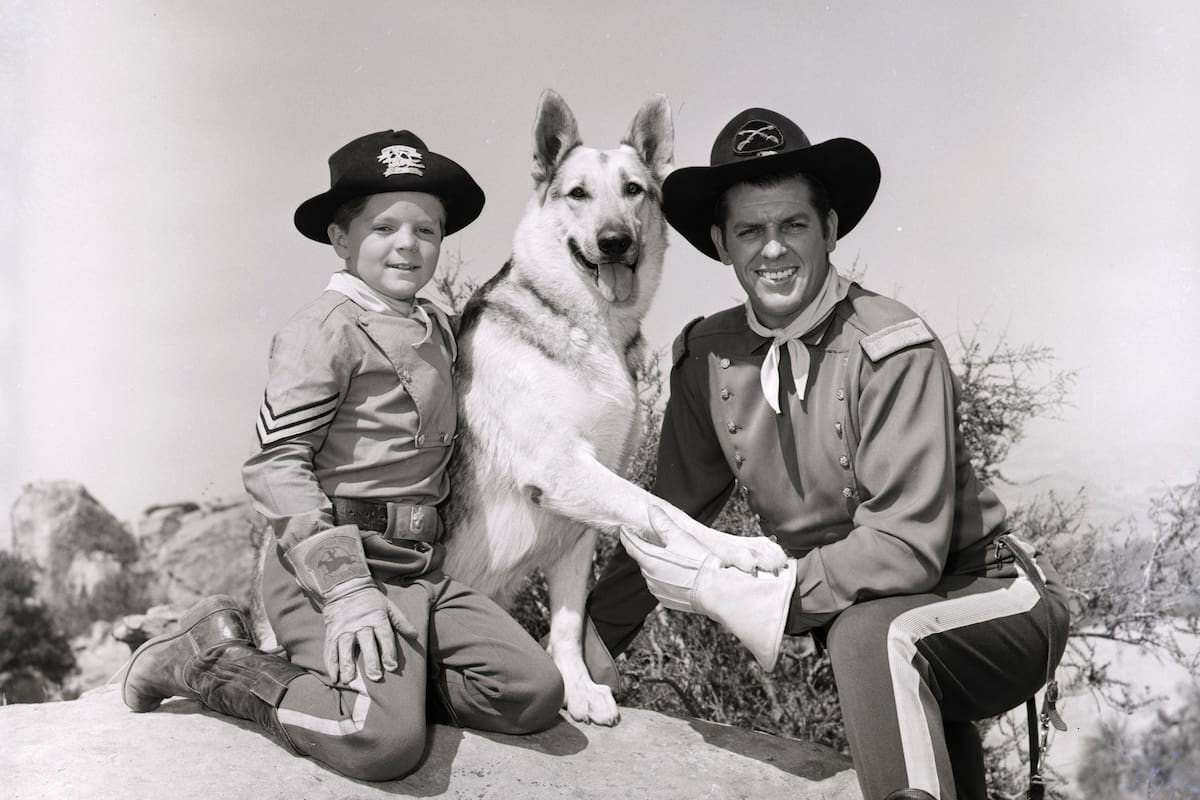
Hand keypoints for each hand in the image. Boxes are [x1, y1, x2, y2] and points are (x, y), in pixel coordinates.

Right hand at [320, 586, 417, 683]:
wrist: (344, 586)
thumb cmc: (370, 600)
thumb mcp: (388, 606)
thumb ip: (401, 622)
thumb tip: (415, 636)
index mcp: (376, 617)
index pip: (384, 635)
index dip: (389, 651)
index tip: (392, 666)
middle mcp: (359, 624)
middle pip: (365, 642)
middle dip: (370, 660)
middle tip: (375, 677)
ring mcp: (343, 628)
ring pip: (344, 647)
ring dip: (346, 664)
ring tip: (349, 680)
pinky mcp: (331, 633)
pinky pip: (330, 649)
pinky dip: (331, 664)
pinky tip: (334, 677)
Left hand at [619, 506, 797, 670]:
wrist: (715, 591)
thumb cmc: (699, 563)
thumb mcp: (680, 537)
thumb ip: (663, 522)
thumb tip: (652, 509)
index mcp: (649, 560)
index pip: (631, 544)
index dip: (626, 534)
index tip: (623, 528)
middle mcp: (649, 577)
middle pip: (643, 558)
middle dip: (646, 549)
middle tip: (652, 539)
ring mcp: (658, 591)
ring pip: (652, 573)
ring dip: (657, 565)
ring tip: (672, 558)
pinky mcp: (668, 600)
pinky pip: (662, 585)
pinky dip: (666, 578)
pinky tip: (679, 574)